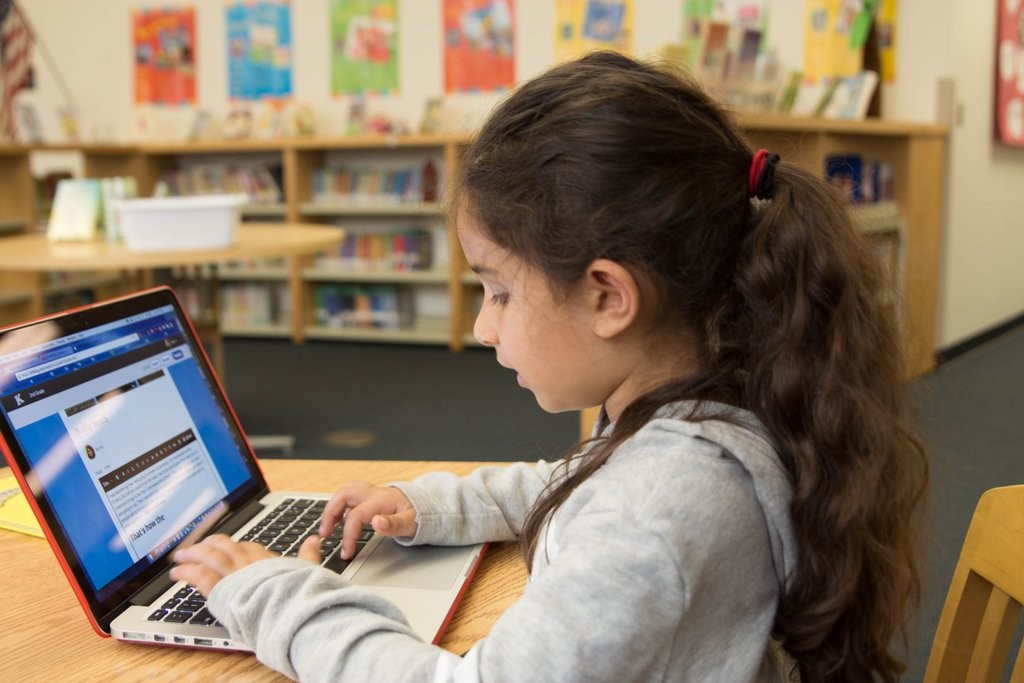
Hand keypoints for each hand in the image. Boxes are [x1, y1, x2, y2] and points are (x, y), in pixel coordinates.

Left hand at [170, 533, 321, 595]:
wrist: (287, 606)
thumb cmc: (297, 592)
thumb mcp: (307, 570)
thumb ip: (308, 554)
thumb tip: (314, 540)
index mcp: (266, 559)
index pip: (246, 547)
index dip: (234, 546)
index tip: (227, 547)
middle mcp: (246, 562)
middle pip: (223, 546)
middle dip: (208, 544)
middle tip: (198, 546)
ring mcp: (232, 573)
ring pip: (207, 556)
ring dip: (192, 554)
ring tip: (180, 556)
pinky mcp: (219, 588)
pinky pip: (198, 575)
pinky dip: (186, 572)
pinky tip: (176, 572)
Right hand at [319, 481, 416, 559]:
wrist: (424, 505)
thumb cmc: (417, 515)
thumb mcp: (410, 523)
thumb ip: (393, 524)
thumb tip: (376, 522)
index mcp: (381, 500)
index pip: (356, 515)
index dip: (348, 534)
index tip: (346, 552)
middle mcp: (372, 493)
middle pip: (343, 495)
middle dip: (330, 513)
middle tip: (325, 533)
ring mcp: (369, 493)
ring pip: (344, 493)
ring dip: (332, 508)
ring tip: (326, 528)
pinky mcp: (368, 497)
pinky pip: (348, 497)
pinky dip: (338, 507)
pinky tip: (337, 521)